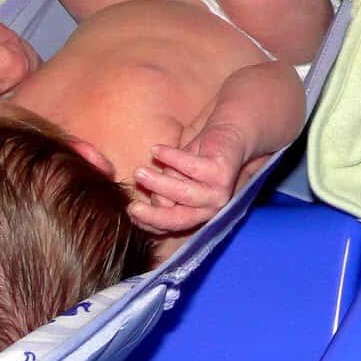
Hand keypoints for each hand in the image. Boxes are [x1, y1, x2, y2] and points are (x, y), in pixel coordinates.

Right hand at [127, 125, 248, 235]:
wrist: (230, 135)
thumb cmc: (198, 159)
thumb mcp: (175, 178)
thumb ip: (161, 192)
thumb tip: (139, 206)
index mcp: (199, 214)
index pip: (171, 225)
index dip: (149, 222)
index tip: (129, 213)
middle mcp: (211, 208)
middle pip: (179, 218)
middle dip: (153, 215)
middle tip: (131, 207)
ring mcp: (219, 192)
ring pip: (185, 193)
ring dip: (159, 183)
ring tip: (139, 172)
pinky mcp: (222, 171)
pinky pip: (192, 167)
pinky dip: (172, 158)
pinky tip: (156, 150)